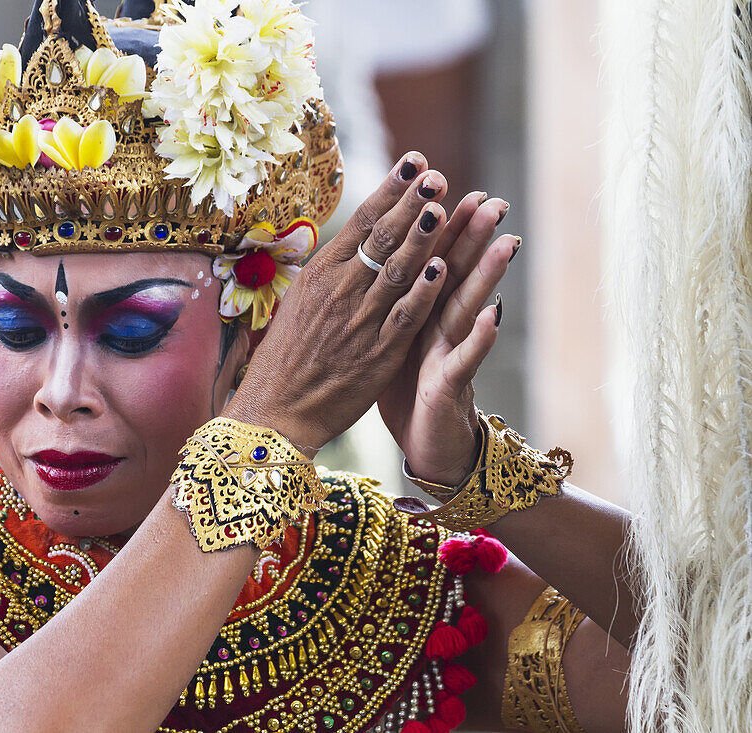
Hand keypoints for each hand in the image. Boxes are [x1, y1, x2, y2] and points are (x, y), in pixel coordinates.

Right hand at [223, 156, 456, 454]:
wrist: (275, 410)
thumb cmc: (285, 357)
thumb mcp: (300, 302)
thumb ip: (331, 272)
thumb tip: (354, 239)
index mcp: (321, 274)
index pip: (363, 221)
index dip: (392, 189)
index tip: (414, 162)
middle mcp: (340, 291)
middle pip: (383, 238)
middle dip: (411, 204)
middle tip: (436, 175)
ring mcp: (359, 321)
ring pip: (396, 271)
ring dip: (422, 239)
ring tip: (442, 208)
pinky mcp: (377, 354)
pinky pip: (404, 317)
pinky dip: (422, 294)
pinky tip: (441, 269)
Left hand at [373, 153, 517, 484]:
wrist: (425, 449)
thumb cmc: (407, 394)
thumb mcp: (390, 342)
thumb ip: (389, 304)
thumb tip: (372, 265)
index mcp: (417, 313)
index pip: (429, 261)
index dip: (438, 227)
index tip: (444, 185)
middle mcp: (439, 329)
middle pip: (455, 276)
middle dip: (472, 238)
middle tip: (492, 200)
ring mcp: (448, 356)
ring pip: (469, 309)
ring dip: (487, 276)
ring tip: (507, 242)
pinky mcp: (450, 388)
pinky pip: (465, 361)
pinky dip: (480, 339)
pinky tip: (495, 314)